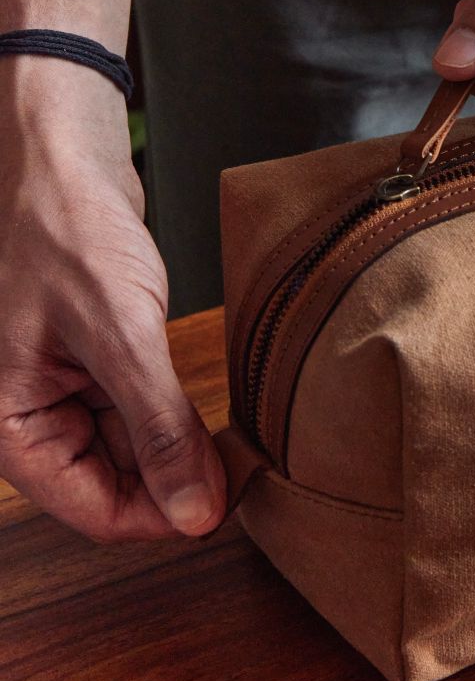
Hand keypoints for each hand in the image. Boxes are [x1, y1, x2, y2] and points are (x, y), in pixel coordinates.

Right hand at [0, 60, 224, 540]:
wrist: (64, 165)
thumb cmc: (67, 235)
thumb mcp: (121, 337)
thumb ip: (159, 429)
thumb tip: (193, 513)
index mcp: (13, 426)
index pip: (92, 510)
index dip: (162, 515)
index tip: (227, 504)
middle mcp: (35, 415)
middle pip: (115, 484)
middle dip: (177, 481)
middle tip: (245, 465)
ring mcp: (67, 389)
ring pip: (132, 448)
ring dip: (181, 448)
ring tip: (238, 439)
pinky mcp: (98, 362)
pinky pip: (139, 409)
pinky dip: (174, 413)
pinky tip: (212, 409)